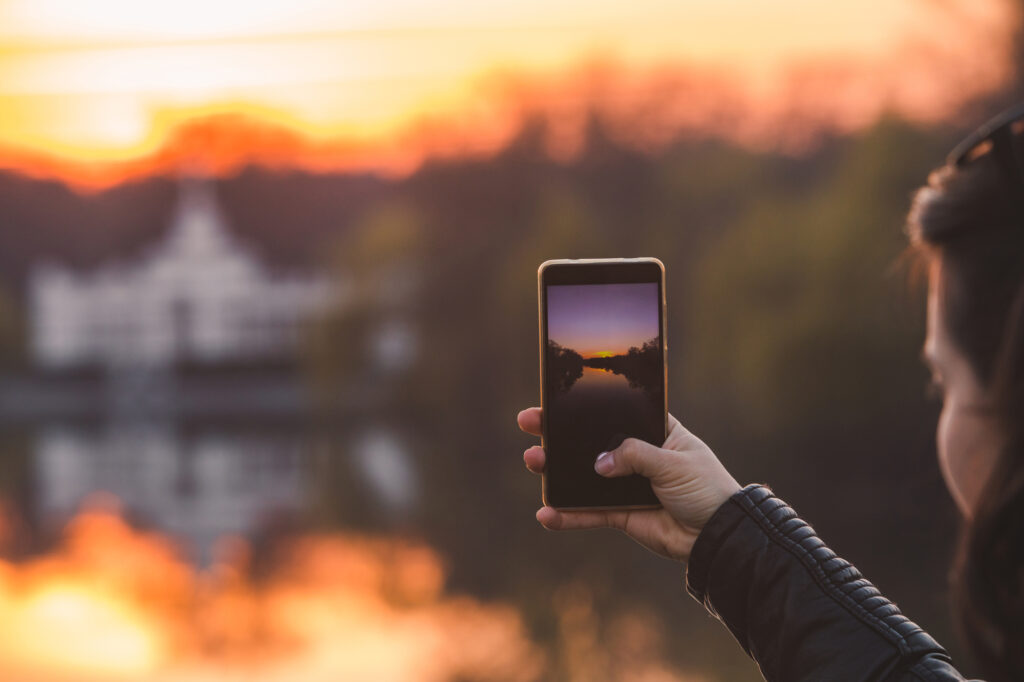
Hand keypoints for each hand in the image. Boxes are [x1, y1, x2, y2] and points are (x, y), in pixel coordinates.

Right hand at [518, 408, 740, 562]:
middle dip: (559, 434)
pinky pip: (588, 513)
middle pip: (590, 442)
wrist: (718, 536)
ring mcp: (625, 484)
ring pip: (583, 476)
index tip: (555, 399)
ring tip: (533, 461)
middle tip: (530, 424)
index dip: (585, 406)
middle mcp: (635, 455)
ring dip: (556, 471)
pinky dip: (568, 515)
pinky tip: (547, 514)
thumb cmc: (706, 489)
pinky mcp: (621, 514)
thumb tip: (599, 463)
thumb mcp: (673, 462)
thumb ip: (635, 456)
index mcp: (654, 431)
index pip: (614, 413)